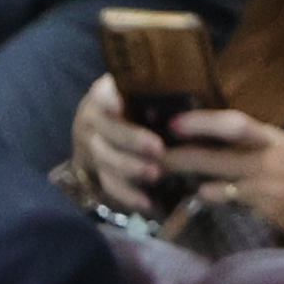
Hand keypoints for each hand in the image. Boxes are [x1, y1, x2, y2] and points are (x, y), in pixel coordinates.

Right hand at [72, 74, 170, 213]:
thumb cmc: (134, 108)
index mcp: (104, 94)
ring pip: (105, 159)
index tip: (118, 102)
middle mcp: (93, 119)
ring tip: (155, 174)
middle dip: (132, 139)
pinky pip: (108, 184)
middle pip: (107, 130)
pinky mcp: (96, 171)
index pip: (102, 93)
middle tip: (157, 148)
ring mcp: (91, 146)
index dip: (107, 98)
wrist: (98, 134)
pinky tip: (146, 202)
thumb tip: (192, 81)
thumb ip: (154, 91)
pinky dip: (127, 194)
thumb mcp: (137, 93)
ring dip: (130, 168)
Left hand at [156, 108, 283, 248]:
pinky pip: (232, 202)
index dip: (201, 121)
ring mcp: (267, 183)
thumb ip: (255, 147)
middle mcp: (267, 156)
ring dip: (194, 181)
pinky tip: (205, 197)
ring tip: (172, 178)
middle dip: (181, 155)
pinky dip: (215, 198)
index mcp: (271, 138)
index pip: (232, 122)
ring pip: (217, 180)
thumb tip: (220, 142)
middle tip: (156, 156)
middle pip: (214, 153)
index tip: (175, 122)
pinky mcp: (268, 207)